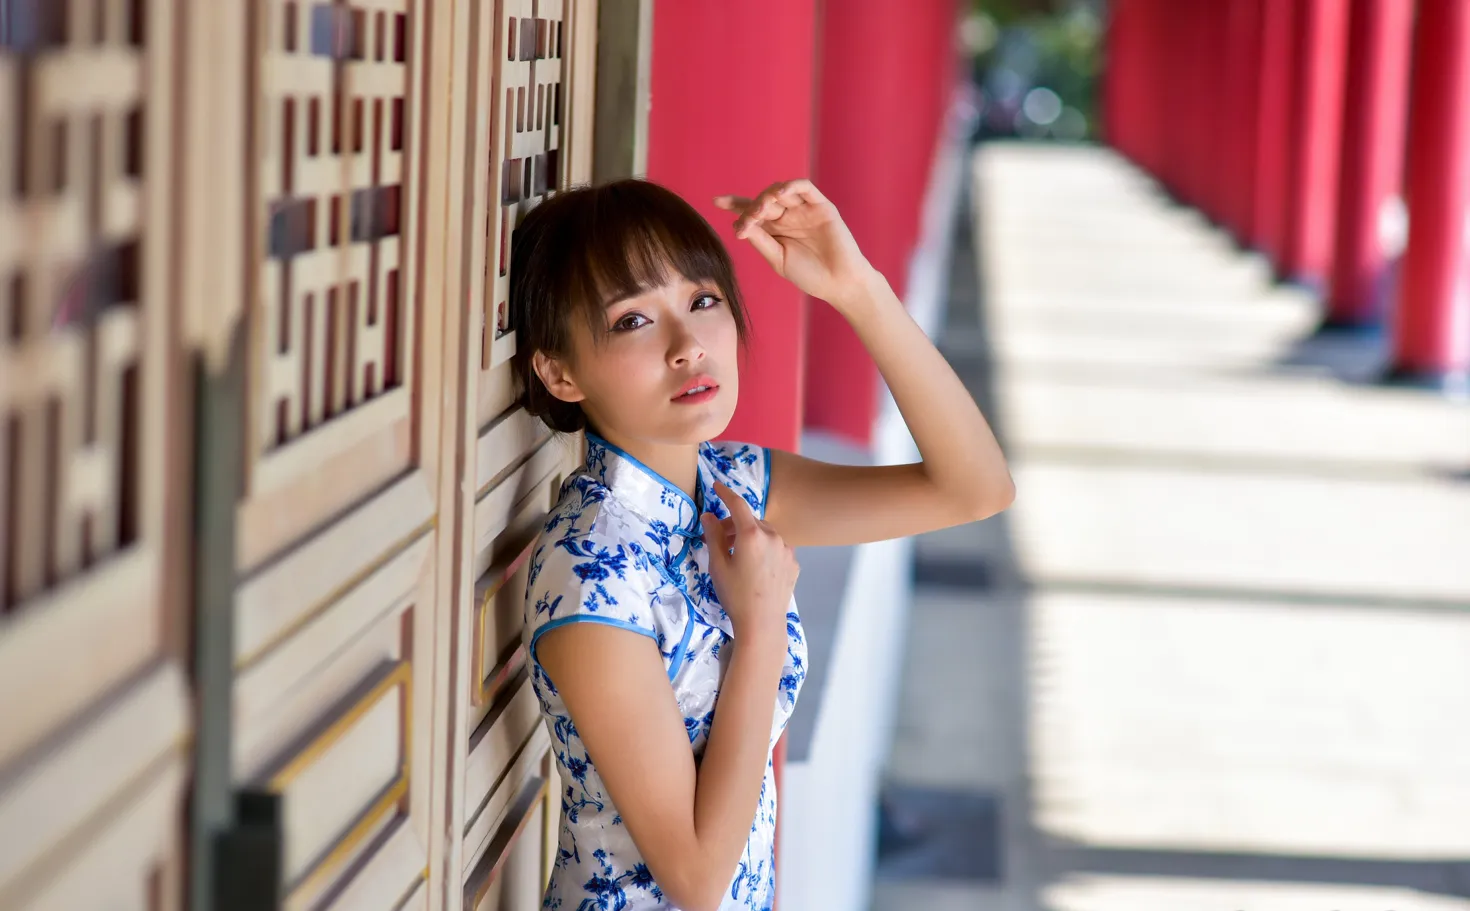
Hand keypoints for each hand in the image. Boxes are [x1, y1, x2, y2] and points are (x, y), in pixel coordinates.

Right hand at [699, 482, 798, 641]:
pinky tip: (754, 567)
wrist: (762, 624)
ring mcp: (786, 550)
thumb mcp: (717, 566)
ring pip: (765, 533)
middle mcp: (773, 536)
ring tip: (736, 555)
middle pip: (751, 520)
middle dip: (734, 524)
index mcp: (752, 534)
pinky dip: (764, 549)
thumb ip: (713, 536)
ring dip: (750, 536)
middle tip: (718, 538)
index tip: (716, 486)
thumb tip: (708, 516)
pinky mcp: (793, 563)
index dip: (725, 493)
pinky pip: (776, 548)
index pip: (738, 504)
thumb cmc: (735, 595)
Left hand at [714, 179, 875, 310]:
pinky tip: (780, 193)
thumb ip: (760, 240)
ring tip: (761, 209)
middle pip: (763, 202)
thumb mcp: (778, 259)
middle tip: (748, 220)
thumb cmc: (810, 275)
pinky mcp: (821, 206)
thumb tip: (739, 225)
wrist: (839, 283)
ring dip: (767, 196)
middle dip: (752, 207)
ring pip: (781, 192)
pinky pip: (805, 188)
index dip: (734, 204)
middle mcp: (788, 217)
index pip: (751, 212)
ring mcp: (804, 210)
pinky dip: (791, 186)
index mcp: (775, 230)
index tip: (716, 201)